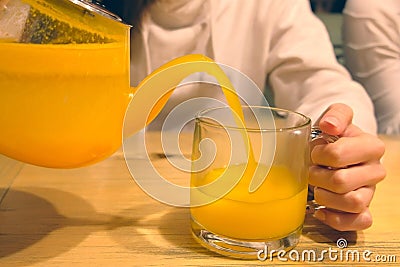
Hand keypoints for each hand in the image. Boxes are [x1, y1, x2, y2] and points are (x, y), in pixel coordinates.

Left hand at [309, 103, 385, 230]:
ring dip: (325, 198)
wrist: (334, 150)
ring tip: (316, 189)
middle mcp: (375, 170)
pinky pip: (360, 222)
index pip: (338, 155)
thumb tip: (329, 125)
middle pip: (341, 182)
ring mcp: (370, 192)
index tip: (314, 152)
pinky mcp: (364, 210)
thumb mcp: (334, 118)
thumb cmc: (333, 136)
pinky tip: (321, 211)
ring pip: (352, 203)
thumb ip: (335, 115)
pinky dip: (336, 219)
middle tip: (311, 171)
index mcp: (370, 146)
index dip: (318, 155)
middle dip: (317, 177)